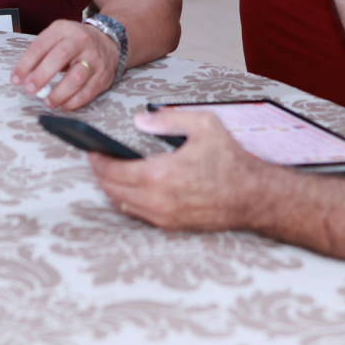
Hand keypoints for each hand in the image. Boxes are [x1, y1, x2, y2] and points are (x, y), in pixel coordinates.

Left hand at [10, 19, 117, 109]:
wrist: (108, 40)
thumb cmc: (74, 42)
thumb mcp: (57, 37)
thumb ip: (41, 53)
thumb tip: (24, 77)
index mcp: (63, 30)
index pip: (41, 45)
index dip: (26, 64)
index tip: (16, 79)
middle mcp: (81, 41)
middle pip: (60, 57)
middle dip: (42, 76)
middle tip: (30, 90)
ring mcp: (94, 58)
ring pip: (76, 77)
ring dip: (59, 93)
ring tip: (48, 102)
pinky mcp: (103, 75)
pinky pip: (88, 91)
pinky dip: (74, 101)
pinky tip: (63, 105)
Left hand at [90, 109, 271, 230]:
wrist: (253, 196)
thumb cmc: (230, 161)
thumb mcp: (203, 125)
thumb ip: (168, 119)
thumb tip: (139, 120)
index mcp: (160, 175)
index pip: (114, 171)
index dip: (99, 161)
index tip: (91, 151)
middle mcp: (157, 200)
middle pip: (113, 190)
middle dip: (101, 174)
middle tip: (97, 160)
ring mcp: (164, 216)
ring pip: (123, 205)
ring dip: (112, 189)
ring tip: (109, 173)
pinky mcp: (171, 225)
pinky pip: (139, 215)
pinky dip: (128, 201)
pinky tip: (129, 189)